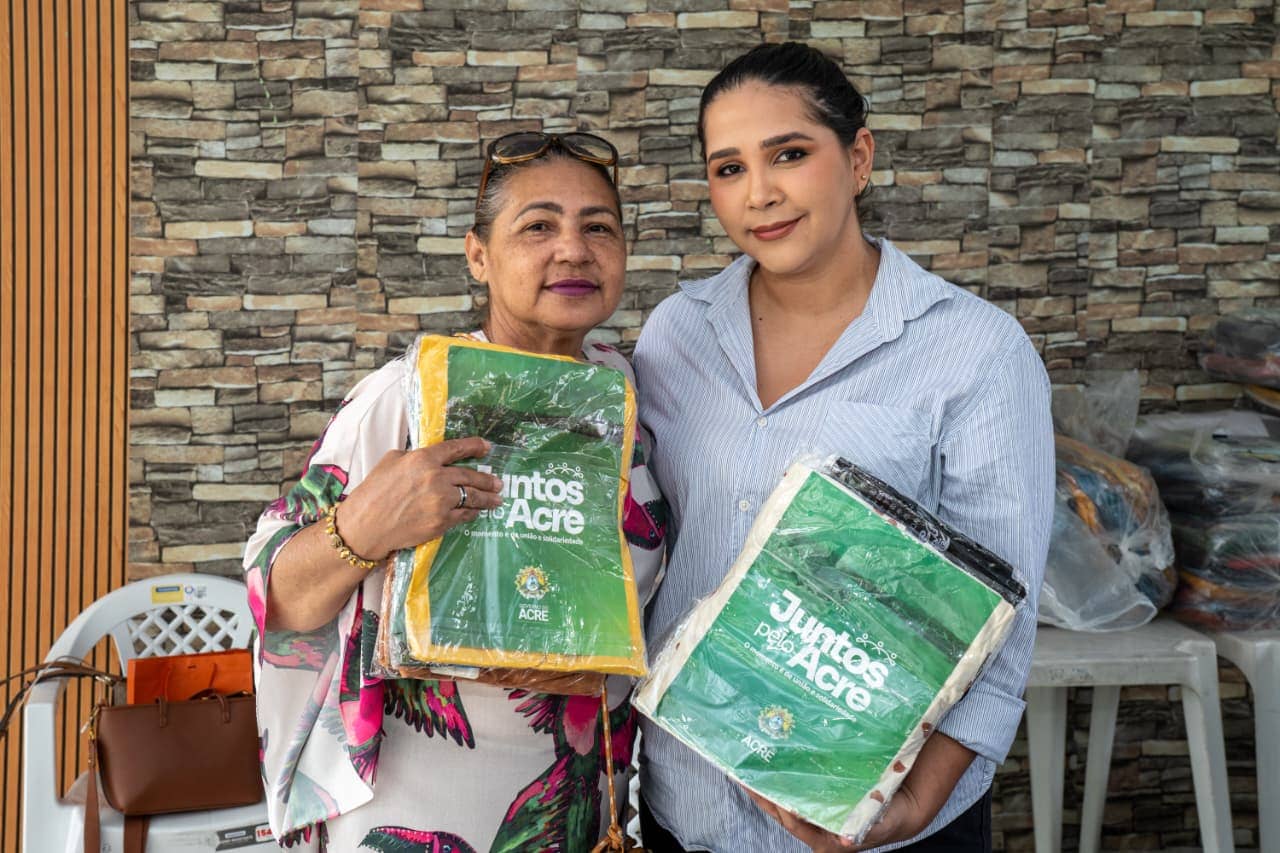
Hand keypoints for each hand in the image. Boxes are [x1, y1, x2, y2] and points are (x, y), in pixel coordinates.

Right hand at [335, 437, 503, 559]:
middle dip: (487, 479)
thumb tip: (431, 457)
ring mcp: (441, 501)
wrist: (366, 526)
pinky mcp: (441, 522)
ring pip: (472, 497)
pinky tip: (476, 511)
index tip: (487, 447)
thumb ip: (415, 456)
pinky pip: (464, 515)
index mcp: (423, 459)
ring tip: (496, 499)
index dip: (474, 446)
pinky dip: (472, 512)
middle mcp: (436, 478)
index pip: (456, 448)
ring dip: (487, 498)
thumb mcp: (391, 461)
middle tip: (497, 482)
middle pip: (470, 476)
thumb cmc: (373, 491)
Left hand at [744, 731, 974, 850]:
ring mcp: (814, 816)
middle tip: (744, 773)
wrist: (902, 809)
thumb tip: (846, 838)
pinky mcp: (816, 802)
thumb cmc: (889, 820)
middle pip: (782, 812)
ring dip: (769, 784)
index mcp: (826, 840)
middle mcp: (815, 830)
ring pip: (785, 800)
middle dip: (763, 794)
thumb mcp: (877, 824)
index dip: (781, 808)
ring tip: (751, 764)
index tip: (767, 790)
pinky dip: (783, 777)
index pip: (795, 823)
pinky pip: (795, 790)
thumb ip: (862, 828)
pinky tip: (773, 761)